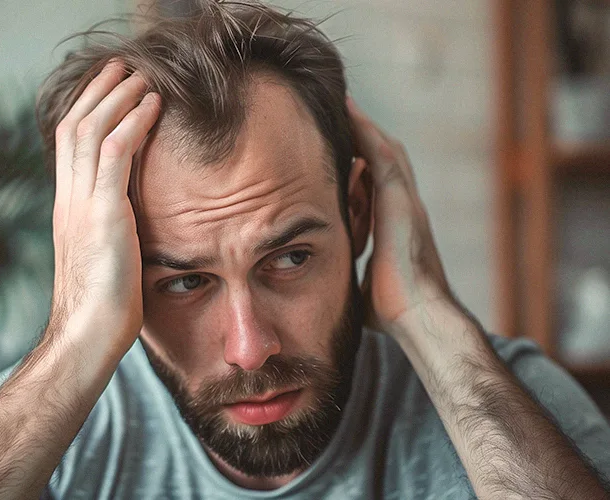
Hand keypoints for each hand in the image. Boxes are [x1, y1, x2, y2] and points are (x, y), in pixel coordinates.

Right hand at [47, 60, 160, 364]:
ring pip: (92, 130)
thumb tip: (131, 223)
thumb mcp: (103, 260)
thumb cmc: (101, 308)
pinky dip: (133, 123)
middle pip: (75, 126)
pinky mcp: (103, 214)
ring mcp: (81, 204)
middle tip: (121, 68)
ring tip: (139, 76)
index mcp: (68, 209)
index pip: (70, 145)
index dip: (88, 112)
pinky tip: (152, 105)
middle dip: (98, 92)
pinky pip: (116, 153)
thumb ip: (110, 232)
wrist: (86, 336)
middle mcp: (69, 199)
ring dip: (118, 97)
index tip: (110, 91)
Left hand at [346, 96, 452, 337]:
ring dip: (365, 126)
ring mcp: (405, 202)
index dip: (364, 161)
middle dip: (366, 135)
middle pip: (385, 159)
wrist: (419, 317)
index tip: (345, 147)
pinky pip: (383, 156)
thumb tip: (331, 280)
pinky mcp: (400, 202)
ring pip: (385, 150)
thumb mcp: (365, 280)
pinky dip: (367, 133)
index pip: (380, 183)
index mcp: (396, 225)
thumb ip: (354, 270)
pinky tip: (350, 113)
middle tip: (344, 112)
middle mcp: (405, 207)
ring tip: (344, 103)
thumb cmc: (394, 309)